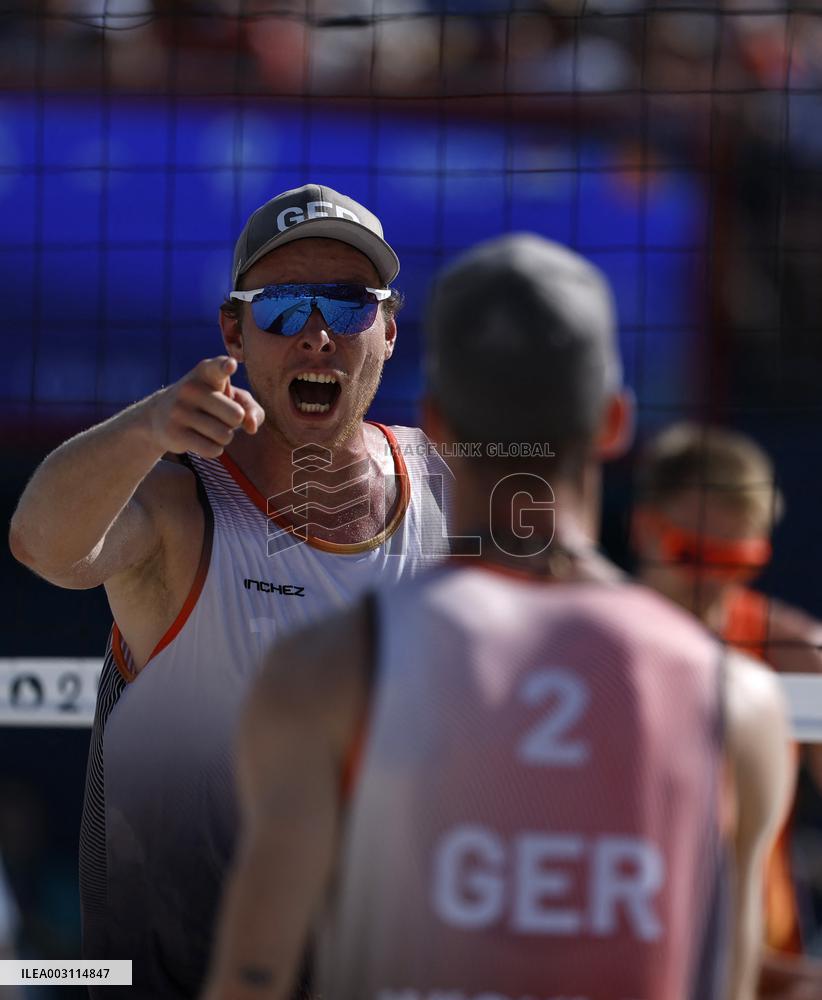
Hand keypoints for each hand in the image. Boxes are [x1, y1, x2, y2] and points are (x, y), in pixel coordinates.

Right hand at [146, 357, 264, 457]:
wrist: (159, 416)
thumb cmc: (208, 405)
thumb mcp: (231, 399)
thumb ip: (252, 409)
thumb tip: (251, 427)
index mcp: (206, 372)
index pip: (217, 367)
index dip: (225, 366)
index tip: (230, 365)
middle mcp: (191, 388)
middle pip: (236, 416)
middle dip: (235, 422)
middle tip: (219, 416)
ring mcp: (180, 410)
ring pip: (225, 435)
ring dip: (224, 437)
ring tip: (209, 427)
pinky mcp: (174, 433)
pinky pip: (213, 450)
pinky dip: (215, 449)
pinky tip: (202, 439)